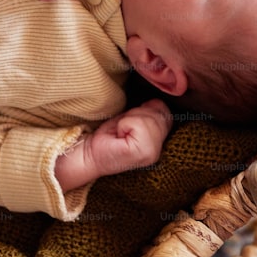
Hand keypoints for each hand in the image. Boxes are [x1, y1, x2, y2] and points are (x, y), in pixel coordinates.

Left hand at [55, 99, 172, 191]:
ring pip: (149, 117)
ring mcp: (152, 153)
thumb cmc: (109, 137)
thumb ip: (149, 112)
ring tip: (122, 132)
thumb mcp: (133, 120)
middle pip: (158, 113)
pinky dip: (125, 123)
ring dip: (131, 119)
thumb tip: (157, 102)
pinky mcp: (142, 152)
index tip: (131, 123)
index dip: (147, 110)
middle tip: (124, 128)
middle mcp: (159, 150)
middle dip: (138, 114)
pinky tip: (120, 135)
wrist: (89, 154)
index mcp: (159, 143)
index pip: (166, 112)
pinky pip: (138, 123)